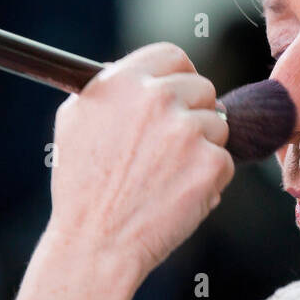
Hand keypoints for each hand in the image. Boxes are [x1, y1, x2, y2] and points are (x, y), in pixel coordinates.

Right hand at [45, 42, 232, 278]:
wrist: (96, 243)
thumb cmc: (83, 189)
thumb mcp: (76, 121)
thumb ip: (111, 89)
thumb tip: (142, 77)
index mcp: (122, 82)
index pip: (172, 56)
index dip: (179, 76)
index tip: (179, 97)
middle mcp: (156, 99)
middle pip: (203, 89)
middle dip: (194, 115)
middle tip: (170, 149)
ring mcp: (186, 130)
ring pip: (218, 126)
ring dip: (202, 149)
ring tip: (166, 178)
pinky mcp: (210, 163)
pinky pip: (223, 161)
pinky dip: (208, 180)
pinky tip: (177, 196)